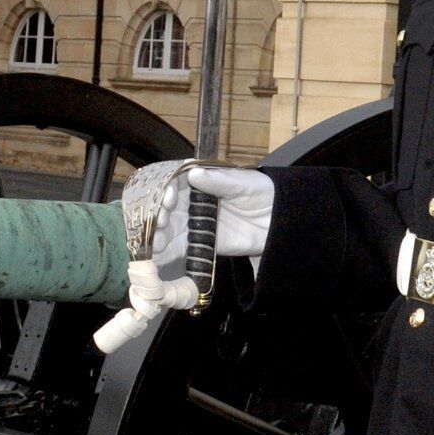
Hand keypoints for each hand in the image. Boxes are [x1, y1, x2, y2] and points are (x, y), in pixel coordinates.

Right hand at [93, 164, 275, 354]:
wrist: (278, 221)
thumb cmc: (261, 192)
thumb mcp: (242, 182)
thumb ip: (218, 180)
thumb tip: (194, 173)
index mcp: (197, 183)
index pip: (174, 185)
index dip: (166, 191)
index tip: (167, 198)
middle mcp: (190, 203)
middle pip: (166, 210)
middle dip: (157, 217)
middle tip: (157, 224)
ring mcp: (193, 225)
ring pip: (167, 231)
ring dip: (157, 237)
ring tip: (154, 245)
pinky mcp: (199, 245)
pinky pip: (178, 250)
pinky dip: (165, 255)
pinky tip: (155, 261)